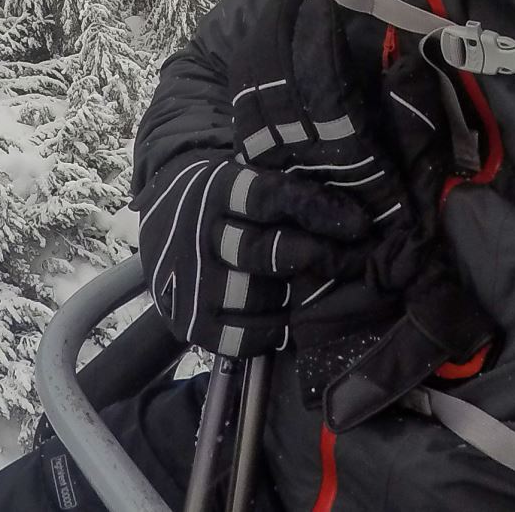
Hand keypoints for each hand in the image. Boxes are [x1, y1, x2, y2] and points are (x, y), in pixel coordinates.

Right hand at [137, 155, 370, 357]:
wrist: (156, 222)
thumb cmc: (219, 199)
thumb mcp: (240, 175)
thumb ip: (282, 188)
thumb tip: (348, 208)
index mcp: (214, 188)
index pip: (267, 197)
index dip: (315, 209)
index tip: (358, 223)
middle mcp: (196, 234)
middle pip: (261, 252)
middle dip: (315, 258)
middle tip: (352, 262)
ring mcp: (188, 282)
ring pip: (254, 297)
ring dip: (293, 296)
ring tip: (315, 290)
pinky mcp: (187, 322)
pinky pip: (238, 339)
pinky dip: (269, 333)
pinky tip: (285, 320)